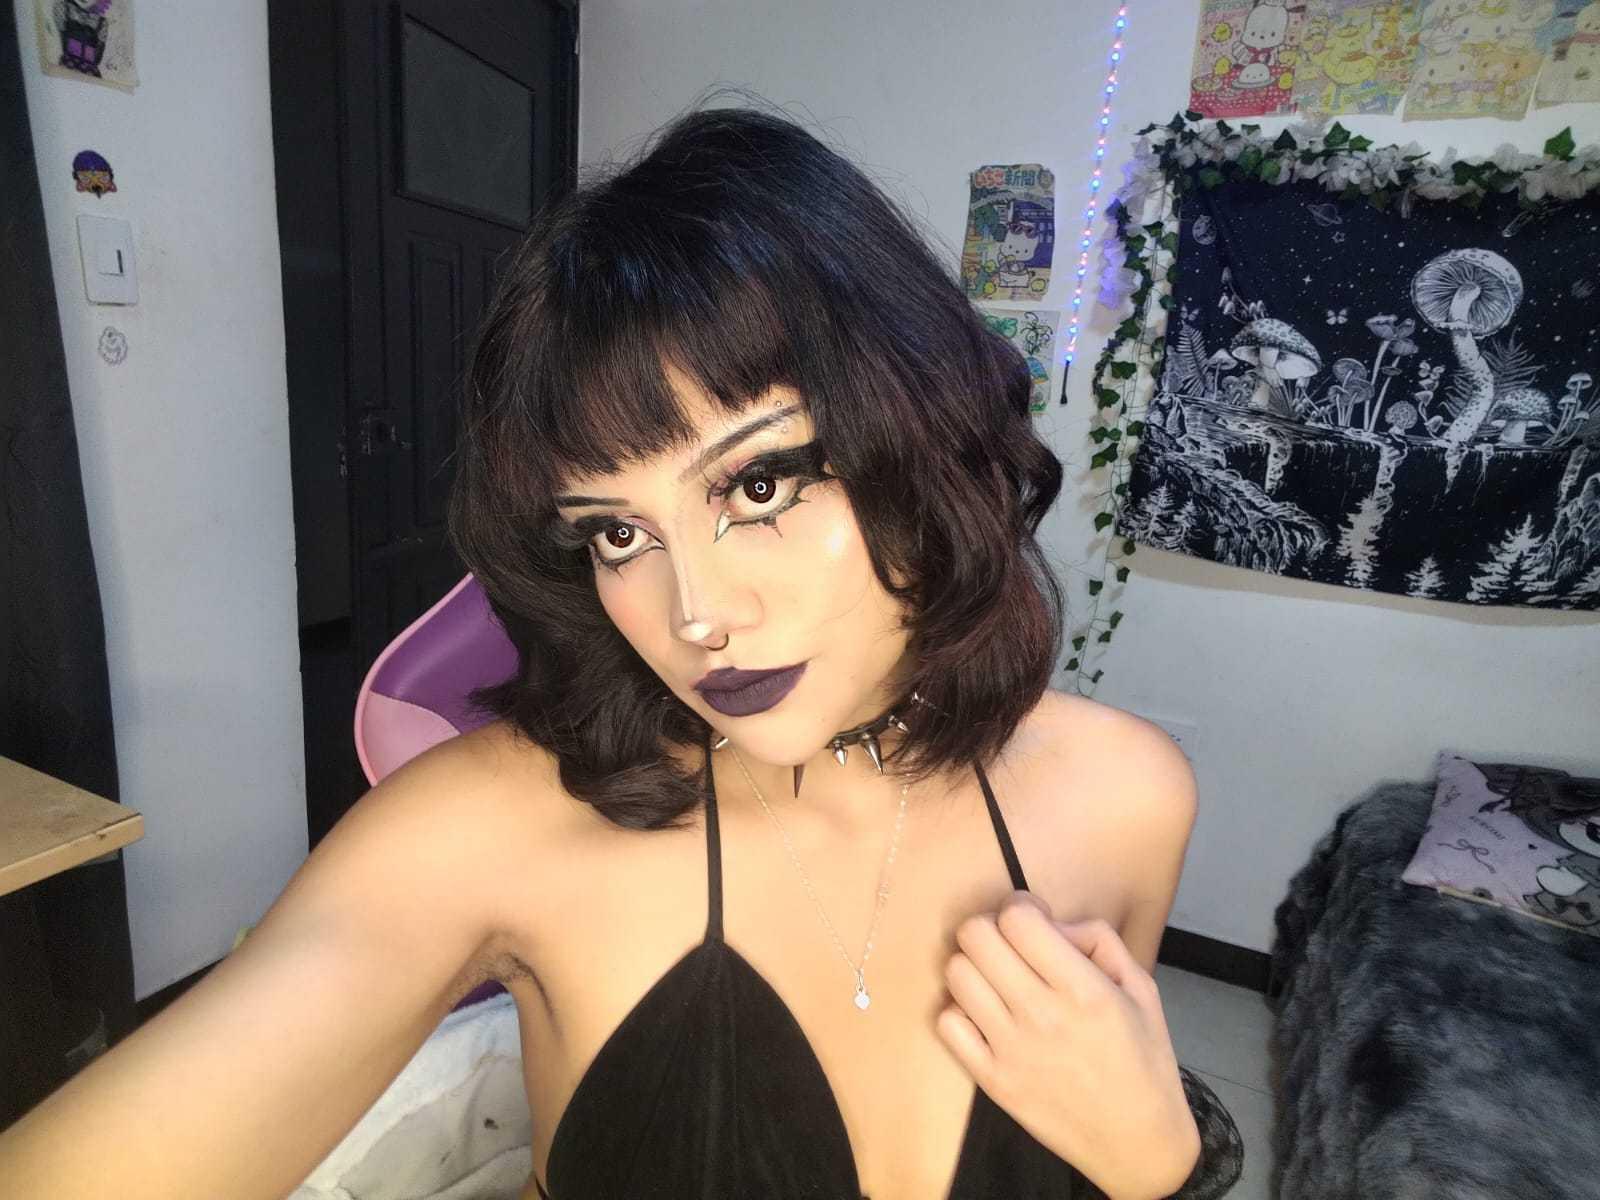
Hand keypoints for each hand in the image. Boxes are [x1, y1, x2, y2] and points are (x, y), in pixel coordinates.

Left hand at [936, 891, 1199, 1199]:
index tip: (1033, 918)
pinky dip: (960, 1009)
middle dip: (991, 927)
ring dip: (974, 965)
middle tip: (1010, 944)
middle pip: (976, 937)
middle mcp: (1041, 1015)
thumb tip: (1051, 922)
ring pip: (956, 973)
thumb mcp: (1141, 988)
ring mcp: (1010, 1049)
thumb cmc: (1144, 1061)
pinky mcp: (991, 1079)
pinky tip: (985, 1013)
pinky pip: (947, 1023)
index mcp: (1084, 990)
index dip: (1020, 907)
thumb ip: (1098, 939)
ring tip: (997, 978)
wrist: (1137, 1142)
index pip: (1018, 919)